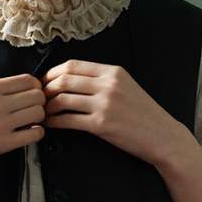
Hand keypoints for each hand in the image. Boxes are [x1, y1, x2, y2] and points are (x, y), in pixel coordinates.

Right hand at [0, 73, 45, 171]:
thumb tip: (18, 89)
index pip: (27, 80)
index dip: (35, 87)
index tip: (31, 94)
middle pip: (37, 95)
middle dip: (39, 102)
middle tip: (32, 109)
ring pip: (38, 113)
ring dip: (39, 118)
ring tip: (30, 122)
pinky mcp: (1, 143)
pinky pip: (34, 134)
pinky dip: (36, 134)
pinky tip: (28, 134)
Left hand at [41, 59, 187, 165]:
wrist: (162, 136)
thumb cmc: (144, 115)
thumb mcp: (126, 87)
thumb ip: (103, 80)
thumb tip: (73, 80)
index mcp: (113, 72)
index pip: (73, 65)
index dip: (52, 72)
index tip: (44, 82)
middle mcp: (108, 84)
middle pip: (64, 79)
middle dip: (46, 88)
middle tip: (39, 98)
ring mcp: (105, 104)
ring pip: (63, 98)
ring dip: (48, 106)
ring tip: (43, 112)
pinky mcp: (101, 124)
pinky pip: (69, 120)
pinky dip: (55, 122)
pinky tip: (51, 125)